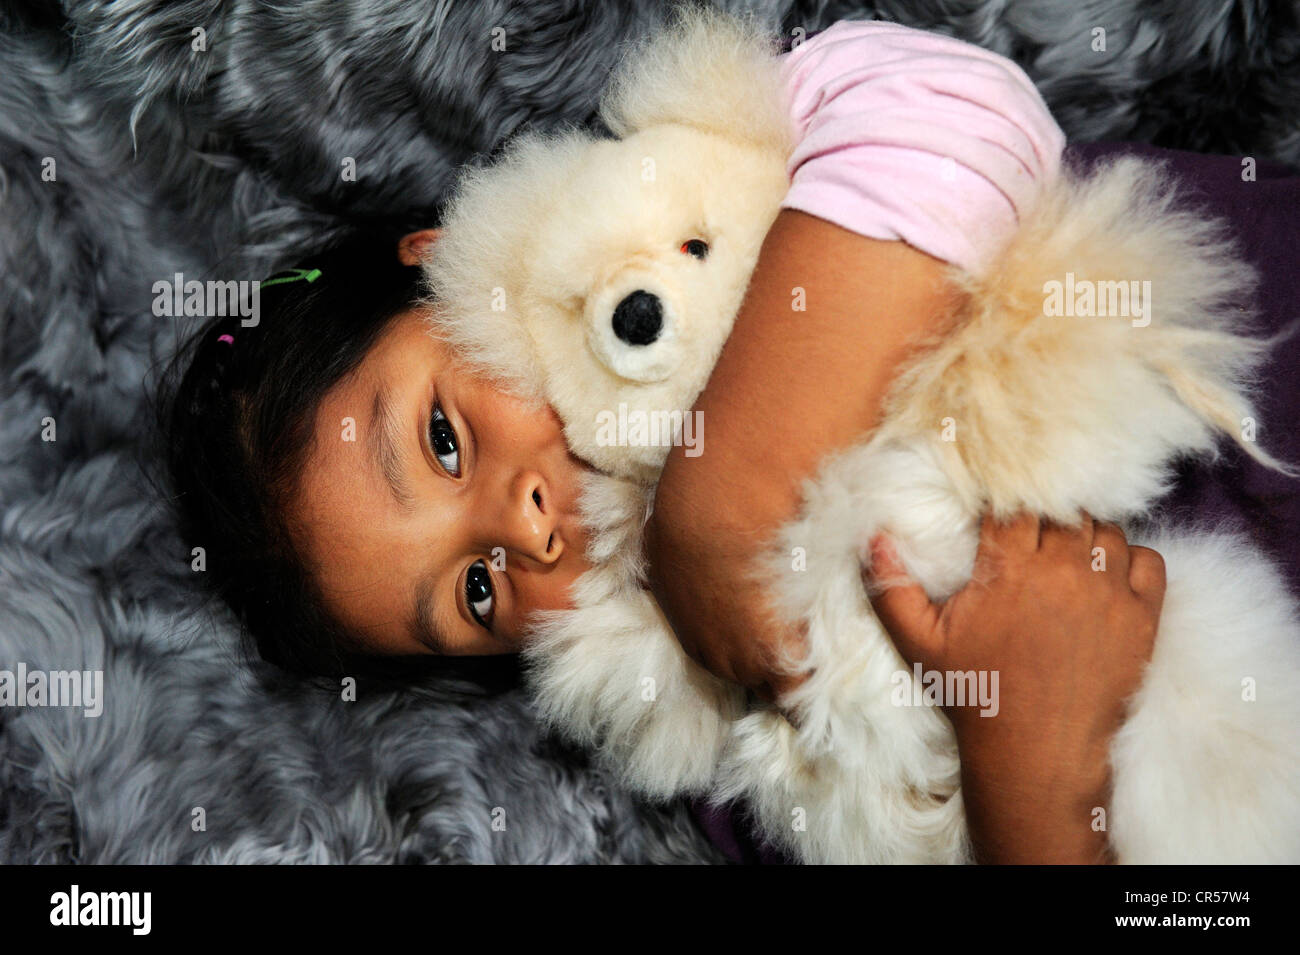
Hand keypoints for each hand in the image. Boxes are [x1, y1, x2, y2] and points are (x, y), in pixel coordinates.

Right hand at [867, 512, 1164, 863]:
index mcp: (1009, 569)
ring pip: (1106, 530)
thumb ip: (891, 587)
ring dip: (1087, 537)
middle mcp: (1063, 571)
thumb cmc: (976, 694)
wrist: (1037, 753)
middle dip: (1048, 520)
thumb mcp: (919, 642)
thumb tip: (872, 537)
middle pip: (1064, 511)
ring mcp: (1108, 593)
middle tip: (1035, 544)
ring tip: (1068, 560)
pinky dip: (1130, 560)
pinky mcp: (1142, 618)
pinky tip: (1106, 578)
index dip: (1009, 508)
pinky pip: (1149, 560)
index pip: (1016, 505)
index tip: (1003, 524)